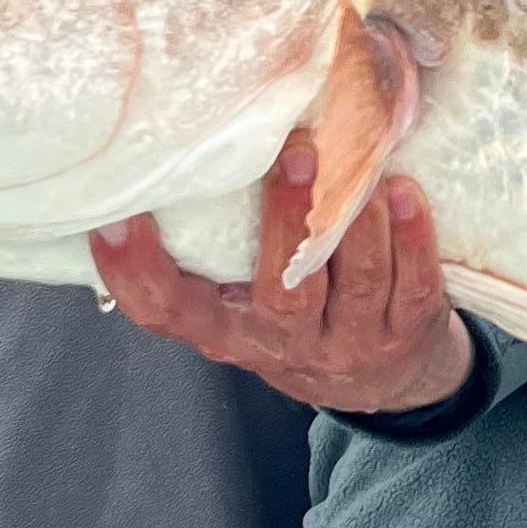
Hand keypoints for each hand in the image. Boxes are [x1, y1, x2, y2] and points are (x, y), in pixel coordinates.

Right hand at [91, 138, 474, 414]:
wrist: (380, 382)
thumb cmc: (296, 314)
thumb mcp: (239, 297)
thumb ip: (214, 245)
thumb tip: (176, 145)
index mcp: (227, 331)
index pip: (167, 311)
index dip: (134, 272)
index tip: (114, 218)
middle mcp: (284, 345)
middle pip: (282, 293)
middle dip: (288, 220)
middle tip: (295, 151)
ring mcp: (350, 343)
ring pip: (355, 282)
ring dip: (359, 219)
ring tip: (362, 162)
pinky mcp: (406, 333)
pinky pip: (411, 285)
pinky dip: (412, 238)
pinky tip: (405, 194)